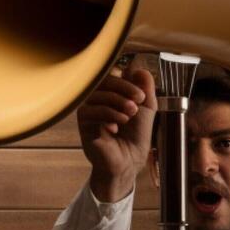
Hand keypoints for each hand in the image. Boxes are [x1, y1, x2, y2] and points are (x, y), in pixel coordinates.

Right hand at [77, 61, 156, 200]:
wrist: (130, 161)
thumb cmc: (136, 136)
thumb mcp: (147, 108)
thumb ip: (146, 88)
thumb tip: (141, 69)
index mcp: (110, 94)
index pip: (112, 76)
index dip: (127, 81)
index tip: (142, 95)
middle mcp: (97, 100)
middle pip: (102, 82)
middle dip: (123, 89)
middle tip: (137, 103)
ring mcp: (88, 111)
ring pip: (97, 95)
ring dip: (117, 103)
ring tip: (129, 116)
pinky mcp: (83, 124)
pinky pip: (90, 111)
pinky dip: (107, 115)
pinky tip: (116, 126)